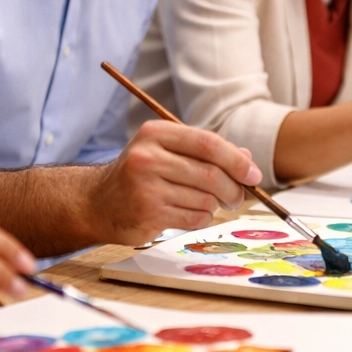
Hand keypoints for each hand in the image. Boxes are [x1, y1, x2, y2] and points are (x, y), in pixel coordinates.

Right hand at [86, 120, 262, 246]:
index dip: (236, 160)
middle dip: (233, 189)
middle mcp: (148, 157)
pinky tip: (187, 213)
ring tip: (203, 204)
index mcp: (156, 133)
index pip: (208, 143)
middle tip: (237, 197)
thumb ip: (207, 153)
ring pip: (205, 200)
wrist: (98, 202)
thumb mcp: (169, 152)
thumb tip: (247, 160)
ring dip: (214, 206)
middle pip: (211, 174)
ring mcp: (146, 187)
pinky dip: (201, 218)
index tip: (253, 175)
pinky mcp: (148, 214)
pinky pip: (194, 218)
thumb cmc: (140, 174)